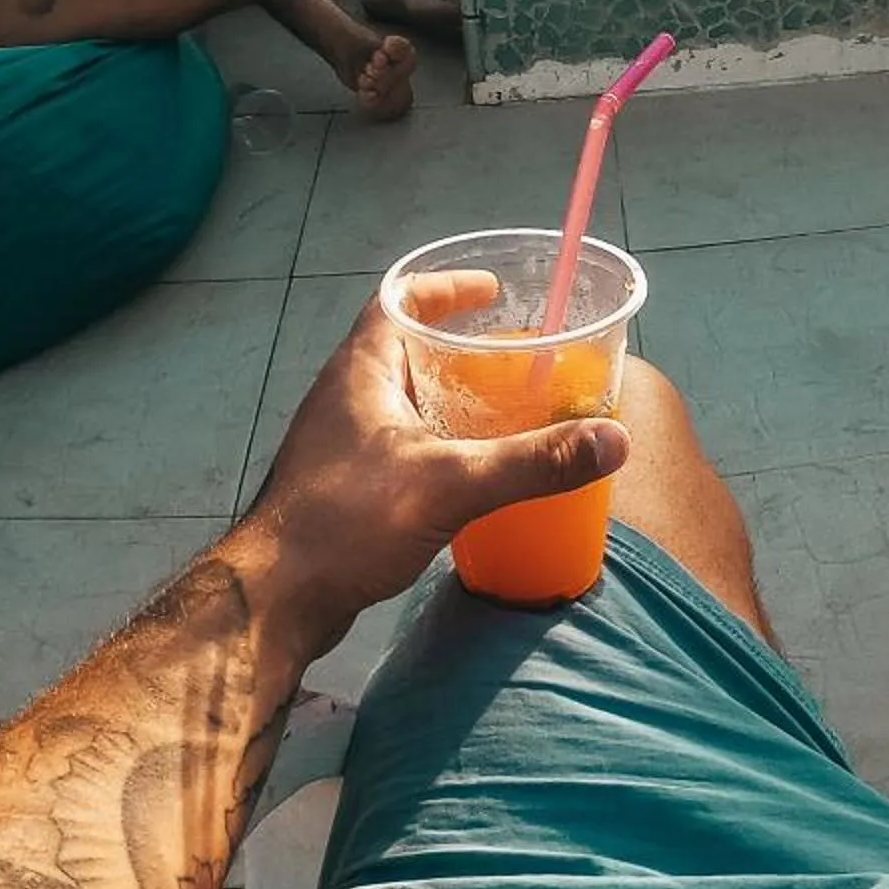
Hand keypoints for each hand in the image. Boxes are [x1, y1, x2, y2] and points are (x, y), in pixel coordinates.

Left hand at [242, 273, 628, 631]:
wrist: (274, 602)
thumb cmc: (346, 522)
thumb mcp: (450, 484)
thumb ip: (532, 462)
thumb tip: (614, 438)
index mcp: (362, 370)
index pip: (400, 298)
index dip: (445, 287)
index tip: (492, 291)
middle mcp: (346, 397)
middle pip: (408, 349)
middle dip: (462, 348)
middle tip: (515, 359)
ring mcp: (340, 444)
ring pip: (405, 401)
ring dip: (451, 400)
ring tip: (504, 414)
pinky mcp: (344, 488)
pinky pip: (401, 445)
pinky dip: (439, 444)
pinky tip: (470, 478)